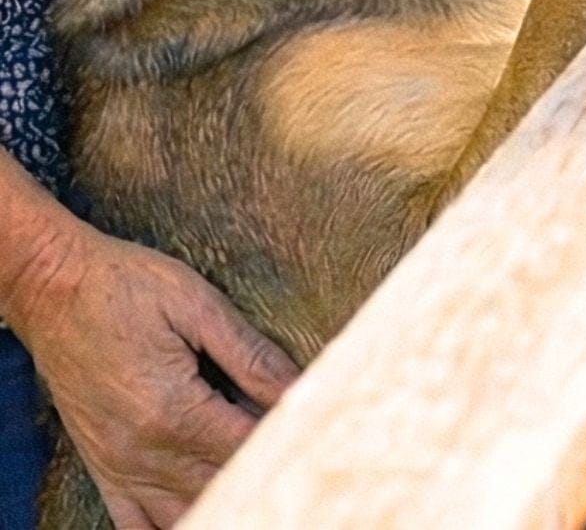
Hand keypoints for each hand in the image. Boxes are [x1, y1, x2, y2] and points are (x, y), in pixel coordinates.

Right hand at [12, 219, 296, 528]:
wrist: (54, 289)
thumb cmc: (127, 285)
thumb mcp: (198, 305)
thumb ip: (250, 355)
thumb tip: (298, 386)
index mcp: (172, 409)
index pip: (246, 445)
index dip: (289, 438)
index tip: (325, 424)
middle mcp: (142, 450)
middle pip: (220, 482)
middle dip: (265, 470)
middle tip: (305, 453)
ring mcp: (117, 464)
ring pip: (181, 512)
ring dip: (224, 497)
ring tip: (264, 480)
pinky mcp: (102, 465)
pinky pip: (133, 524)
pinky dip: (168, 527)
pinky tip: (201, 513)